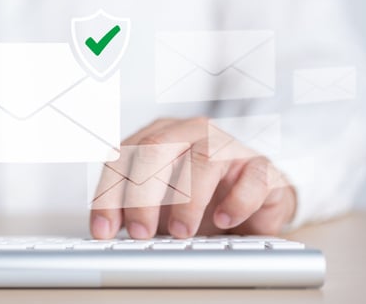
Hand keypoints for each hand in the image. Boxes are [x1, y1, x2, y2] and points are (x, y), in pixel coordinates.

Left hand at [90, 117, 296, 238]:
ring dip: (188, 199)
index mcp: (157, 135)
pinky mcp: (261, 166)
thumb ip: (132, 209)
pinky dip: (237, 201)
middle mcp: (189, 132)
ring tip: (179, 231)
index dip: (110, 193)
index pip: (123, 156)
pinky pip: (251, 177)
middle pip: (156, 148)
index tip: (104, 229)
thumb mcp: (157, 203)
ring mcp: (227, 145)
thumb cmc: (198, 198)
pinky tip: (224, 220)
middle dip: (142, 194)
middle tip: (140, 232)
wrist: (251, 201)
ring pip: (203, 159)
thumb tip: (106, 233)